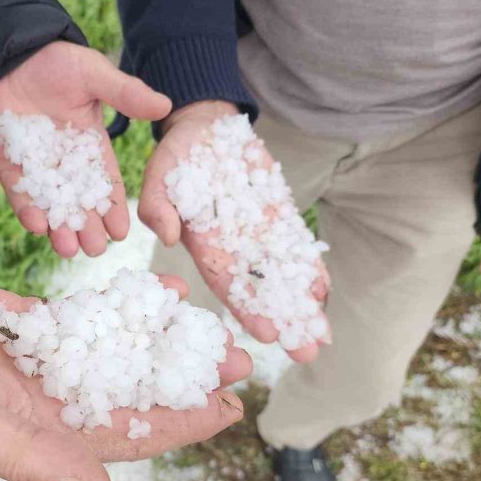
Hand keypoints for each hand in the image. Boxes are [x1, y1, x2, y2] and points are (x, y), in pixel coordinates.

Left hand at [0, 41, 171, 258]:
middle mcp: (66, 163)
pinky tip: (37, 226)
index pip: (106, 183)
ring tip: (67, 249)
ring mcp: (37, 167)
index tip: (122, 231)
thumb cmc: (55, 61)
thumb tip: (165, 105)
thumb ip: (126, 93)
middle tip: (94, 250)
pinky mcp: (10, 167)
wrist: (7, 54)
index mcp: (91, 146)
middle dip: (88, 227)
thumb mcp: (94, 75)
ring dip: (59, 228)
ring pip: (52, 206)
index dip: (113, 207)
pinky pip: (19, 195)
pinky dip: (27, 211)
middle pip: (80, 203)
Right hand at [0, 278, 249, 480]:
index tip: (229, 407)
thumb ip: (40, 463)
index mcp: (60, 434)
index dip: (185, 422)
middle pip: (142, 387)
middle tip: (237, 356)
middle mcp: (66, 400)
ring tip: (207, 321)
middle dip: (189, 374)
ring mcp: (56, 361)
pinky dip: (126, 306)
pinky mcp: (43, 328)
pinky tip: (158, 291)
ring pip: (124, 350)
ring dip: (165, 338)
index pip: (137, 432)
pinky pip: (94, 318)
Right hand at [141, 100, 330, 362]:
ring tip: (322, 333)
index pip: (226, 282)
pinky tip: (322, 291)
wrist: (204, 129)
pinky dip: (307, 267)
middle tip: (306, 351)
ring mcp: (256, 233)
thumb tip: (168, 237)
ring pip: (280, 274)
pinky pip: (293, 245)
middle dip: (282, 318)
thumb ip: (158, 205)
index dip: (246, 308)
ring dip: (300, 303)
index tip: (268, 333)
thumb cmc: (175, 156)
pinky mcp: (275, 215)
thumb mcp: (158, 175)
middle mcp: (232, 246)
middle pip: (259, 289)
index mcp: (203, 243)